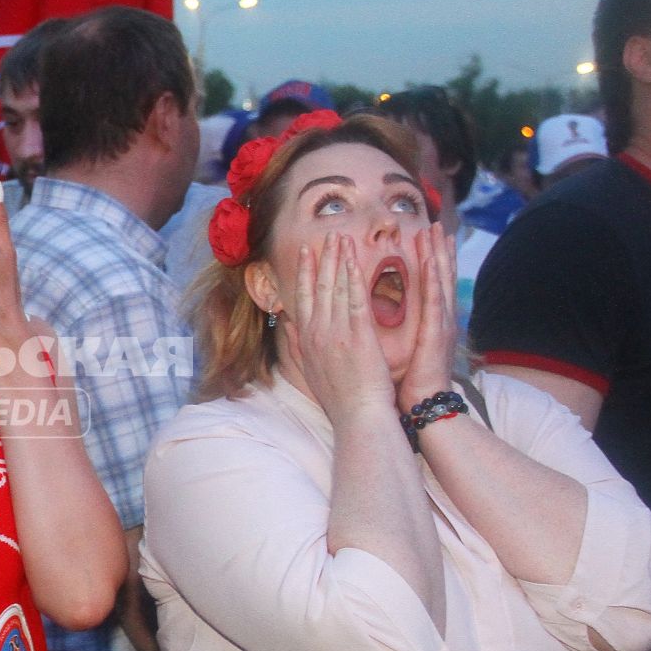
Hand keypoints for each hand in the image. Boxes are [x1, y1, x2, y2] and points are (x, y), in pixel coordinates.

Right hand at [286, 233, 396, 425]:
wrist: (358, 416)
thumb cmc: (341, 400)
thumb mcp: (313, 372)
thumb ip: (302, 348)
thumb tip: (292, 329)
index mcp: (308, 339)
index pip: (302, 298)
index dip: (303, 272)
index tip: (306, 251)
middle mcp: (317, 332)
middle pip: (316, 286)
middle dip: (321, 257)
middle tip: (326, 234)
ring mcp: (336, 332)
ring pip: (334, 287)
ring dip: (337, 258)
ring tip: (342, 236)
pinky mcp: (357, 334)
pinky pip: (354, 299)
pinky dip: (354, 276)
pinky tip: (356, 258)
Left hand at [396, 223, 457, 411]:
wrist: (422, 406)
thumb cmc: (405, 382)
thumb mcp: (396, 350)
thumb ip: (390, 331)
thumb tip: (369, 320)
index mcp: (426, 323)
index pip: (426, 285)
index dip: (426, 260)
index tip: (420, 236)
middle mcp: (437, 320)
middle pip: (437, 277)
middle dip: (436, 249)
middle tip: (434, 224)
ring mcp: (440, 325)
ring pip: (440, 282)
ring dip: (438, 255)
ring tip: (436, 231)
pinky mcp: (437, 334)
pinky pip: (435, 302)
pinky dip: (435, 279)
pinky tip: (433, 261)